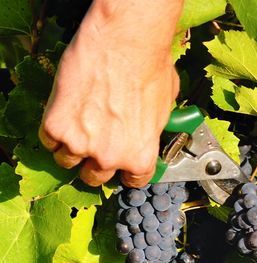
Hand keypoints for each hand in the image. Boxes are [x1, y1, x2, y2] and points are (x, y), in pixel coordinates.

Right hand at [39, 1, 181, 186]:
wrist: (125, 42)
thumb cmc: (151, 69)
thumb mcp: (165, 109)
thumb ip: (152, 131)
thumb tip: (149, 131)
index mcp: (141, 157)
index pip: (132, 182)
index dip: (125, 172)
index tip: (120, 164)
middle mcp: (111, 158)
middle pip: (94, 178)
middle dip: (95, 162)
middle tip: (96, 141)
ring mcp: (81, 145)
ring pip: (67, 161)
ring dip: (72, 147)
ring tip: (81, 122)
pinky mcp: (56, 127)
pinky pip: (49, 140)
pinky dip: (54, 129)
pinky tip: (67, 111)